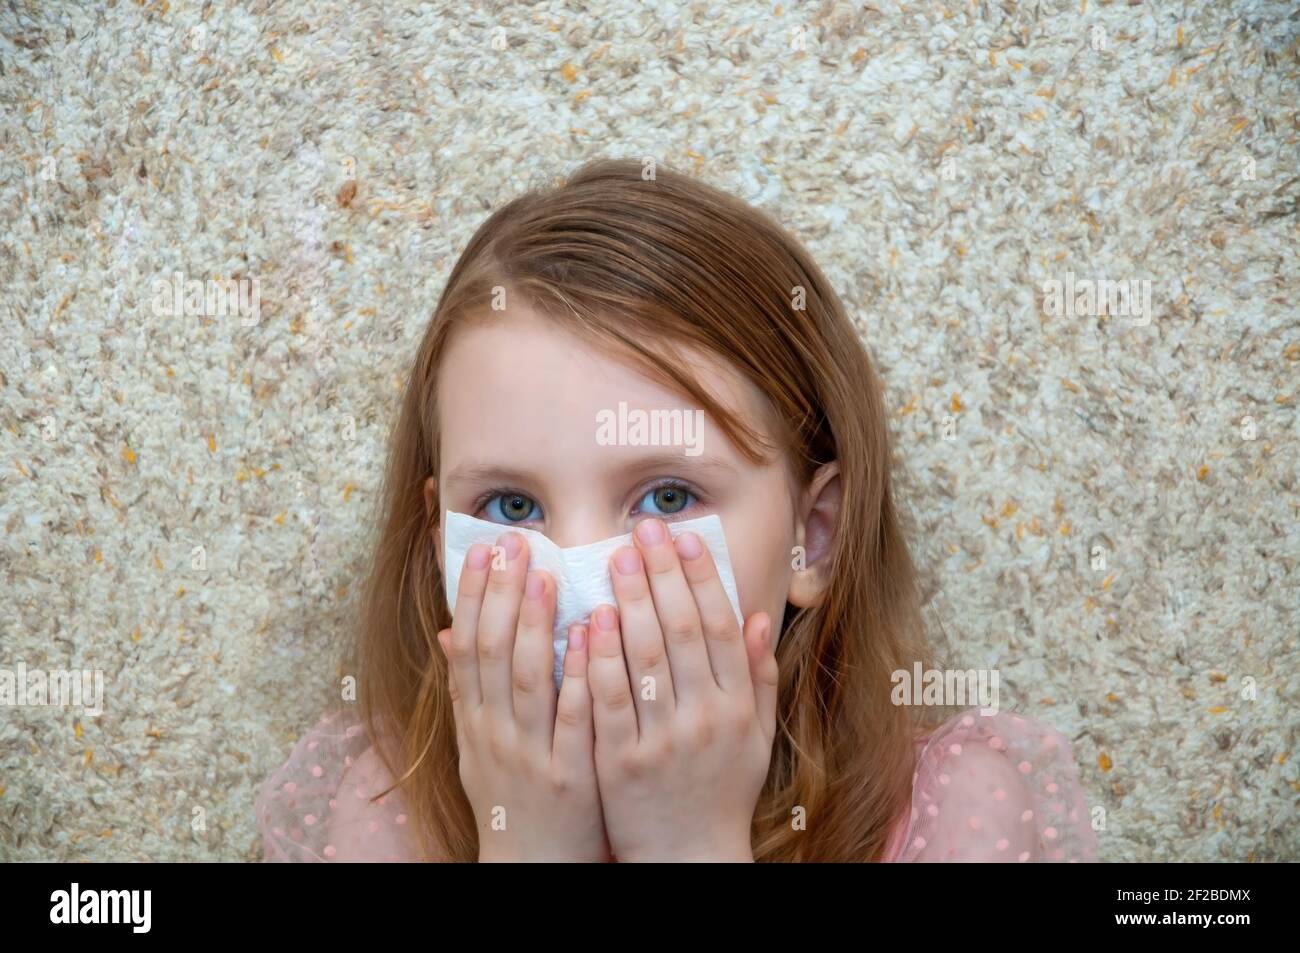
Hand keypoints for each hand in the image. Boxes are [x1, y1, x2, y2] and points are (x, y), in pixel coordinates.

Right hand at [438, 531, 609, 861]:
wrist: (532, 867)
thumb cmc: (512, 796)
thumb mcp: (478, 745)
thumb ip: (468, 689)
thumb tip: (448, 631)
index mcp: (475, 721)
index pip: (468, 646)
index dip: (474, 596)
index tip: (482, 550)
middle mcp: (494, 733)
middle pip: (494, 653)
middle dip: (502, 595)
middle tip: (514, 543)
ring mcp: (530, 754)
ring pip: (528, 680)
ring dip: (535, 625)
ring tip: (545, 576)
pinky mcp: (568, 775)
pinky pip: (571, 719)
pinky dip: (576, 676)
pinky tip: (588, 637)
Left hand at [587, 517, 778, 861]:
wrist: (688, 858)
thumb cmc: (721, 791)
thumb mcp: (755, 737)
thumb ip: (757, 677)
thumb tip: (758, 618)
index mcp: (737, 707)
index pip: (721, 627)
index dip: (703, 577)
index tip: (685, 537)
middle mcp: (705, 719)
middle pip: (684, 631)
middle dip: (663, 574)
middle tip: (642, 529)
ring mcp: (662, 740)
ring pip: (645, 658)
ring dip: (629, 602)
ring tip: (613, 557)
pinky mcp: (621, 762)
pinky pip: (608, 700)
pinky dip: (598, 657)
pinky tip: (588, 619)